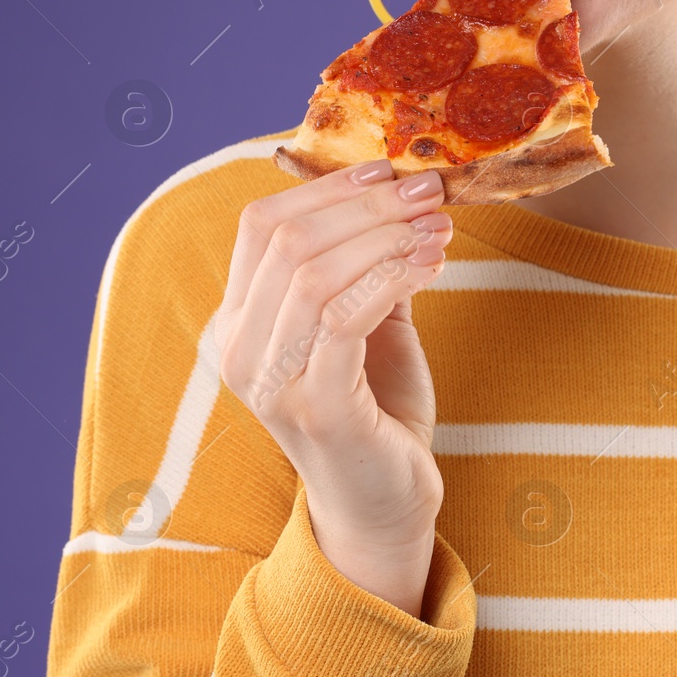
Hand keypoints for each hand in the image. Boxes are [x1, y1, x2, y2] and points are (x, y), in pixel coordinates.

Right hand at [216, 160, 451, 614]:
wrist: (382, 505)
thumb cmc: (375, 411)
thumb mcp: (363, 324)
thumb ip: (361, 266)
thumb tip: (394, 194)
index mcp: (238, 322)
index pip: (260, 226)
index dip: (326, 188)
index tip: (389, 171)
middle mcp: (239, 350)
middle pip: (288, 240)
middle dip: (367, 206)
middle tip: (428, 195)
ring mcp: (271, 382)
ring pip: (314, 272)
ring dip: (385, 237)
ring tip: (438, 228)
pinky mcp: (316, 408)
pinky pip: (346, 317)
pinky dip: (392, 277)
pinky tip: (432, 265)